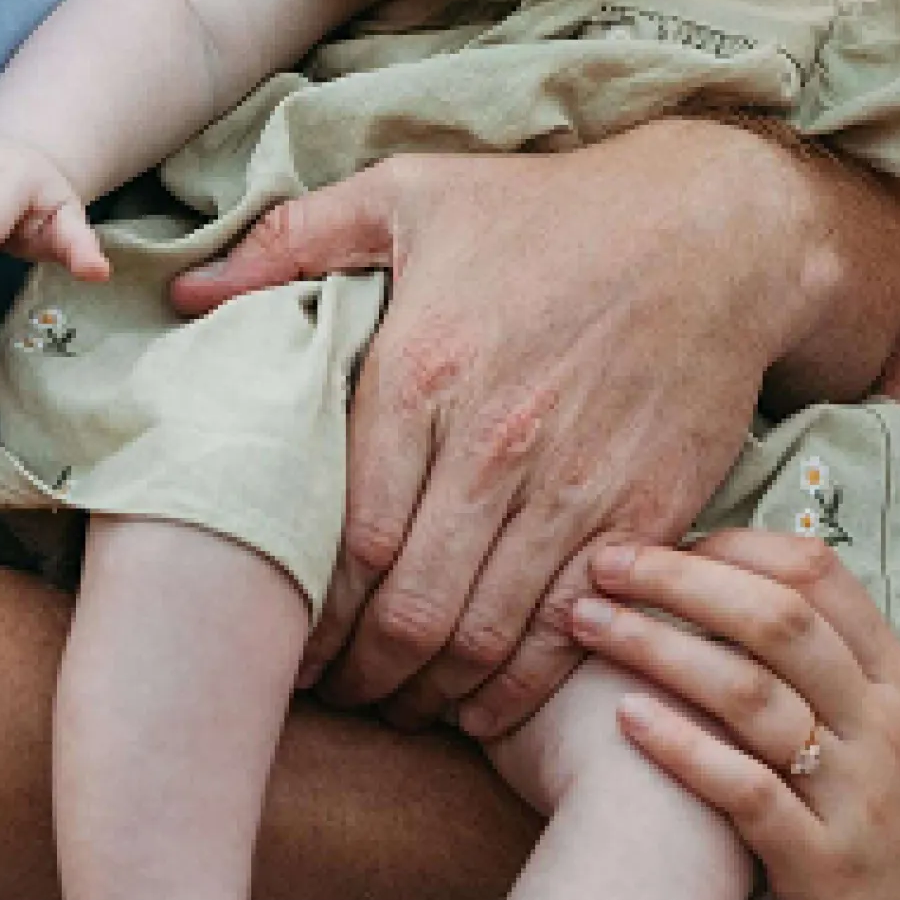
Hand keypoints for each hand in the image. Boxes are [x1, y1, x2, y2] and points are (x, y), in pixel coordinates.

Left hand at [171, 122, 841, 740]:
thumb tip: (187, 288)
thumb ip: (293, 241)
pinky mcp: (644, 517)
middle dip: (362, 676)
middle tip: (336, 697)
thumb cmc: (549, 210)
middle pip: (410, 612)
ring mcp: (575, 488)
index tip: (282, 647)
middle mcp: (495, 442)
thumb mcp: (413, 193)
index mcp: (424, 369)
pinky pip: (567, 636)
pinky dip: (518, 692)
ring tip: (398, 706)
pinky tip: (484, 703)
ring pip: (483, 640)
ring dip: (431, 696)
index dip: (308, 616)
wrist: (712, 228)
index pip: (348, 540)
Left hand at [569, 529, 899, 899]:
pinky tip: (625, 720)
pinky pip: (744, 791)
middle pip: (775, 617)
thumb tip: (779, 622)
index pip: (820, 576)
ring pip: (749, 692)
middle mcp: (882, 728)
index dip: (737, 547)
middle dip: (680, 577)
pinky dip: (681, 748)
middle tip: (607, 562)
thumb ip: (859, 686)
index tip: (673, 543)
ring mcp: (855, 798)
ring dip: (657, 647)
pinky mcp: (824, 869)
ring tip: (590, 624)